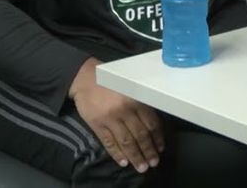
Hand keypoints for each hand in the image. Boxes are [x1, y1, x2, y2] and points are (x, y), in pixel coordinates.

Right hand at [69, 58, 163, 172]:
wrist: (85, 79)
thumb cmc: (112, 82)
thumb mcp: (131, 88)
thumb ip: (142, 104)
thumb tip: (154, 125)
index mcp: (136, 100)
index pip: (151, 123)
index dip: (158, 138)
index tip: (161, 148)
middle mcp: (125, 110)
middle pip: (141, 135)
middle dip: (148, 151)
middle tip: (154, 162)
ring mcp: (110, 119)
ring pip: (127, 142)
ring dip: (136, 156)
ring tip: (142, 167)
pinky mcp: (97, 125)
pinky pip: (109, 143)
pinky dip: (117, 154)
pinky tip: (123, 162)